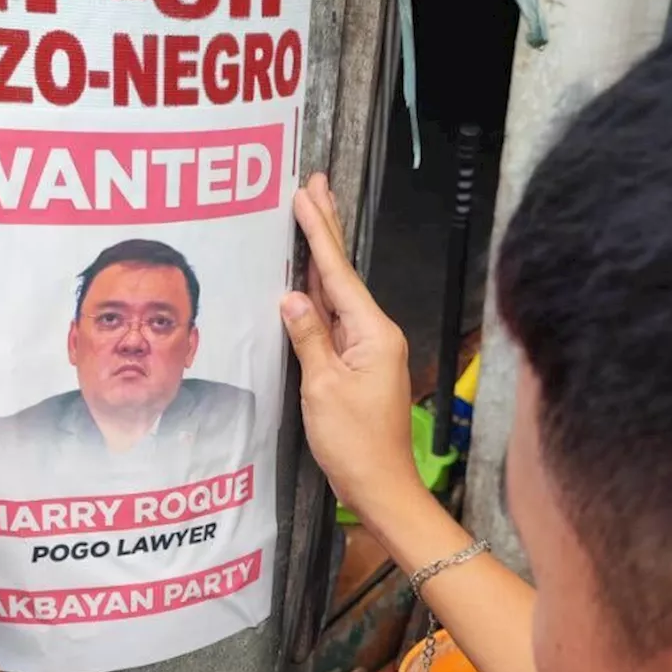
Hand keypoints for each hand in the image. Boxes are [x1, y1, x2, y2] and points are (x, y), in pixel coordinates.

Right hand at [281, 174, 425, 522]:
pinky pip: (334, 320)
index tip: (306, 196)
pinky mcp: (358, 365)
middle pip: (343, 273)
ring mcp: (368, 349)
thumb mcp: (323, 388)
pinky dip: (319, 294)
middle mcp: (376, 334)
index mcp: (373, 333)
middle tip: (315, 185)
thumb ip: (307, 338)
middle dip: (327, 229)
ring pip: (338, 293)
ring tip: (311, 218)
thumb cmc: (355, 444)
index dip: (319, 232)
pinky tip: (306, 279)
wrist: (380, 485)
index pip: (338, 273)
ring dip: (322, 258)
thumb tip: (291, 297)